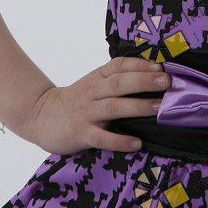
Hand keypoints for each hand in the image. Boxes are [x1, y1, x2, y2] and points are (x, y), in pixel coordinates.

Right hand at [24, 57, 171, 153]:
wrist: (40, 115)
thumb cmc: (76, 100)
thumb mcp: (94, 84)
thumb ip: (117, 79)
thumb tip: (154, 77)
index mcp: (98, 77)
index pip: (119, 65)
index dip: (140, 65)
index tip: (161, 67)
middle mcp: (93, 92)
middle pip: (119, 83)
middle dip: (144, 81)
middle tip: (166, 82)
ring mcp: (87, 112)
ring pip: (113, 107)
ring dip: (137, 106)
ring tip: (159, 108)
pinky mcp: (81, 133)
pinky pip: (101, 137)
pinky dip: (119, 140)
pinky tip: (136, 143)